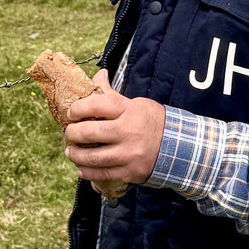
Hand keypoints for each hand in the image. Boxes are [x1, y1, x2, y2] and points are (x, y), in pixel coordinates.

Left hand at [62, 70, 164, 187]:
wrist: (180, 146)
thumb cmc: (152, 121)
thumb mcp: (136, 104)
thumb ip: (112, 94)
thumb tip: (99, 74)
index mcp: (129, 111)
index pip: (96, 105)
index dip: (78, 108)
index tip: (71, 113)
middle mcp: (128, 132)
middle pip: (90, 132)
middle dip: (73, 133)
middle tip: (69, 133)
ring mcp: (129, 153)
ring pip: (93, 157)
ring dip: (76, 155)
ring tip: (70, 152)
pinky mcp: (130, 171)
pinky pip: (103, 174)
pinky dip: (87, 172)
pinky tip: (81, 168)